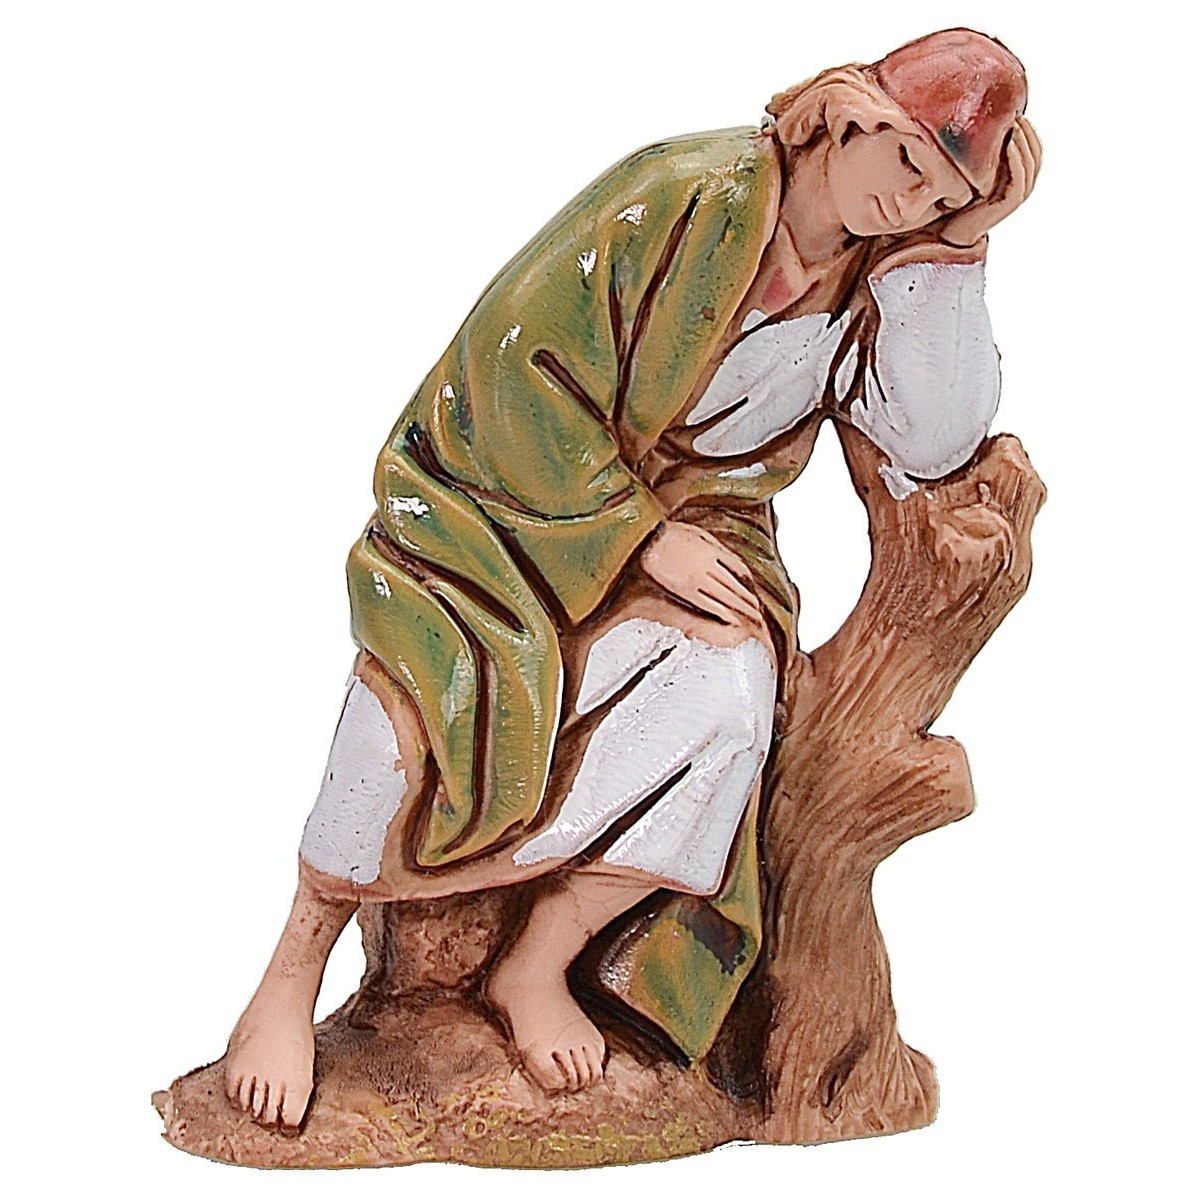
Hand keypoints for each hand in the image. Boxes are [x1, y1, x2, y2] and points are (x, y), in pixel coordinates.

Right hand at [639, 521, 762, 625]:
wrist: (649, 539)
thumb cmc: (671, 533)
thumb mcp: (699, 533)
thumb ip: (716, 547)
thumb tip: (730, 559)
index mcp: (713, 551)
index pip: (739, 568)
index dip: (749, 581)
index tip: (754, 589)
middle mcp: (708, 567)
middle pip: (735, 586)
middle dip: (749, 600)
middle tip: (759, 611)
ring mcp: (697, 579)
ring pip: (725, 597)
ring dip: (740, 609)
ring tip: (751, 617)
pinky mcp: (685, 590)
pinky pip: (708, 603)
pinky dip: (722, 612)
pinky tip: (731, 618)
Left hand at [941, 116, 1041, 247]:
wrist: (946, 231)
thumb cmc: (955, 199)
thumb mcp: (969, 171)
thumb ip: (978, 155)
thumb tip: (972, 124)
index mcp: (1015, 176)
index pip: (1033, 148)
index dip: (1029, 129)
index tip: (1015, 110)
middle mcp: (1020, 185)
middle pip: (1036, 152)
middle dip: (1028, 131)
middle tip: (1015, 112)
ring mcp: (1016, 194)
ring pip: (1031, 163)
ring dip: (1024, 140)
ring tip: (1014, 123)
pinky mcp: (1009, 203)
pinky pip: (1020, 177)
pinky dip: (1017, 159)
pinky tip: (1009, 143)